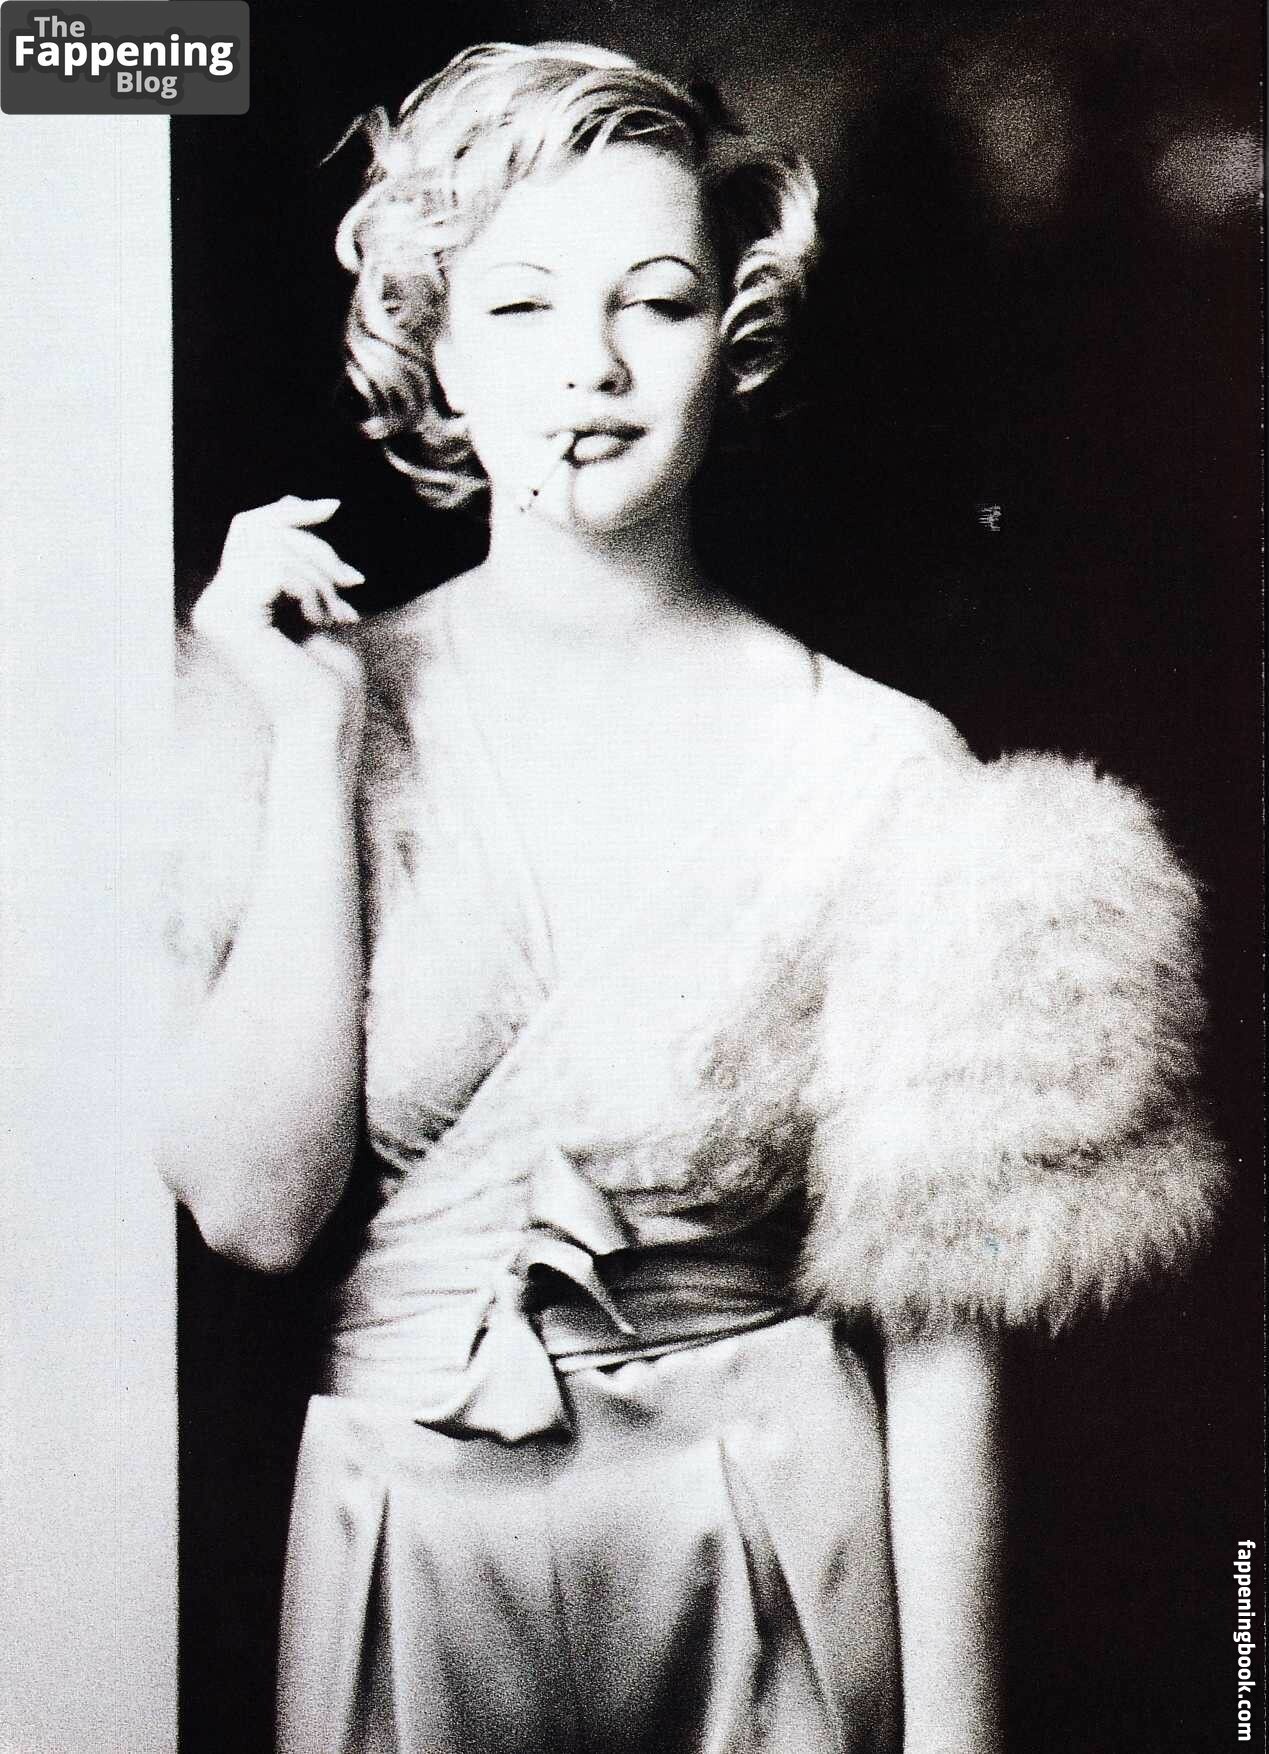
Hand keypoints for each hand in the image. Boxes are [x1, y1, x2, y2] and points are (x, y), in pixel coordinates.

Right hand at [191, 495, 366, 740]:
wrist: (328, 722)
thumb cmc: (328, 676)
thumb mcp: (315, 601)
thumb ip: (297, 558)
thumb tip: (292, 502)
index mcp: (229, 600)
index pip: (248, 529)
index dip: (287, 511)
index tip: (331, 507)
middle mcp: (213, 603)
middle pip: (261, 530)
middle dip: (317, 548)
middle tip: (352, 583)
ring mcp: (216, 611)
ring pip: (272, 548)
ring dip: (320, 576)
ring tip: (340, 613)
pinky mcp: (231, 619)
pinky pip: (277, 569)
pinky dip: (312, 589)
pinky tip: (324, 621)